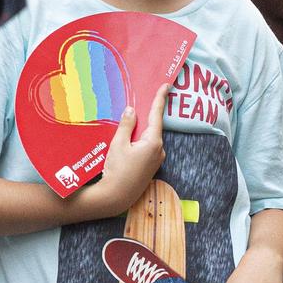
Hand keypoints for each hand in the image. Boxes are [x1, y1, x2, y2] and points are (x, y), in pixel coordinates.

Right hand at [84, 84, 167, 217]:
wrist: (116, 197)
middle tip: (139, 102)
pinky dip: (139, 141)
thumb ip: (126, 125)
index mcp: (153, 142)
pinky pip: (147, 148)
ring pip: (148, 138)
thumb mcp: (118, 144)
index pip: (157, 115)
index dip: (160, 99)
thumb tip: (131, 110)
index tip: (166, 86)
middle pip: (152, 127)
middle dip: (146, 115)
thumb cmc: (116, 169)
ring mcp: (156, 160)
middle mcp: (159, 150)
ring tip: (127, 123)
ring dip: (140, 130)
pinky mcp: (151, 167)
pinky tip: (128, 141)